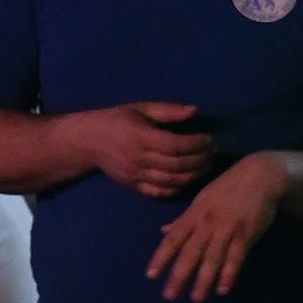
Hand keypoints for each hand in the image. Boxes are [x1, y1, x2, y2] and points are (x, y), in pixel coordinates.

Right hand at [79, 100, 215, 196]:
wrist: (89, 142)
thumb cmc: (118, 120)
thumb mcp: (142, 108)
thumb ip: (169, 111)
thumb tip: (195, 111)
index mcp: (141, 137)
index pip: (175, 145)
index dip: (196, 144)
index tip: (210, 139)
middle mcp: (138, 159)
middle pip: (176, 165)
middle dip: (200, 160)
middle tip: (214, 153)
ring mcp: (135, 176)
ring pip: (171, 182)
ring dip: (193, 176)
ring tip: (207, 166)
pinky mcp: (133, 187)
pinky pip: (159, 193)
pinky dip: (177, 189)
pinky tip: (189, 180)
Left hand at [144, 151, 289, 301]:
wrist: (261, 175)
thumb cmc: (228, 187)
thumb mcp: (202, 199)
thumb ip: (184, 218)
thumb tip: (163, 232)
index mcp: (194, 214)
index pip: (173, 239)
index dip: (161, 257)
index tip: (151, 275)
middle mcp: (207, 223)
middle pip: (190, 252)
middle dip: (179, 275)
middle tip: (169, 296)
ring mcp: (227, 228)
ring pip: (212, 257)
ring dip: (204, 279)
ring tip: (196, 298)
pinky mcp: (246, 233)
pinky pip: (236, 256)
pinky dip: (229, 273)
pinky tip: (223, 289)